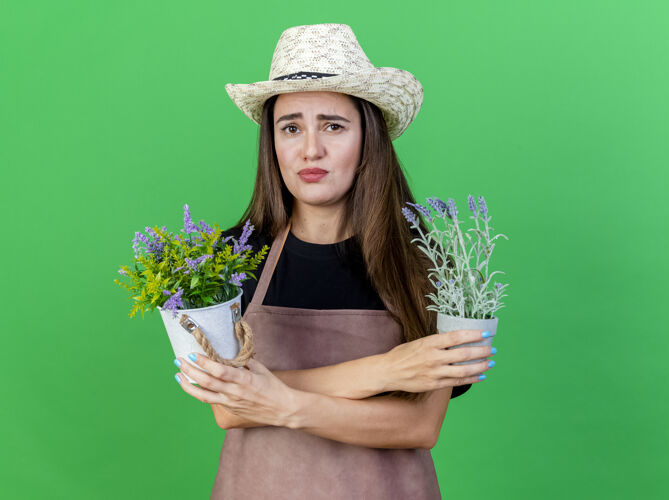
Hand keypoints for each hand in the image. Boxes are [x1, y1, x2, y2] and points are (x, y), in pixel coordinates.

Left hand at [174, 354, 299, 427]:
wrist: (282, 409)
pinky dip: (198, 393)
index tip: (193, 354)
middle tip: (179, 360)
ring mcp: (230, 402)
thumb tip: (230, 353)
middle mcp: (234, 392)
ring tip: (178, 375)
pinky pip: (210, 400)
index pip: (219, 371)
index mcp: (244, 379)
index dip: (204, 363)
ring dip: (188, 385)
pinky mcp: (230, 408)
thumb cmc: (274, 387)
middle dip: (190, 370)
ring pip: (203, 395)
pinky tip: (191, 386)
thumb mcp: (261, 369)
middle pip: (207, 382)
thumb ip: (244, 362)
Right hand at [382, 330, 494, 392]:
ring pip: (463, 370)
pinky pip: (457, 382)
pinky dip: (471, 379)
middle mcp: (434, 357)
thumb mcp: (419, 342)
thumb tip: (456, 338)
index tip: (485, 334)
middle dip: (481, 351)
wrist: (388, 371)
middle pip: (463, 354)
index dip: (473, 335)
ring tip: (490, 363)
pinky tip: (480, 376)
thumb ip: (436, 342)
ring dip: (480, 366)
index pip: (456, 337)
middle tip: (492, 349)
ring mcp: (434, 372)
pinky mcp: (434, 384)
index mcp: (430, 343)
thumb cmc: (403, 354)